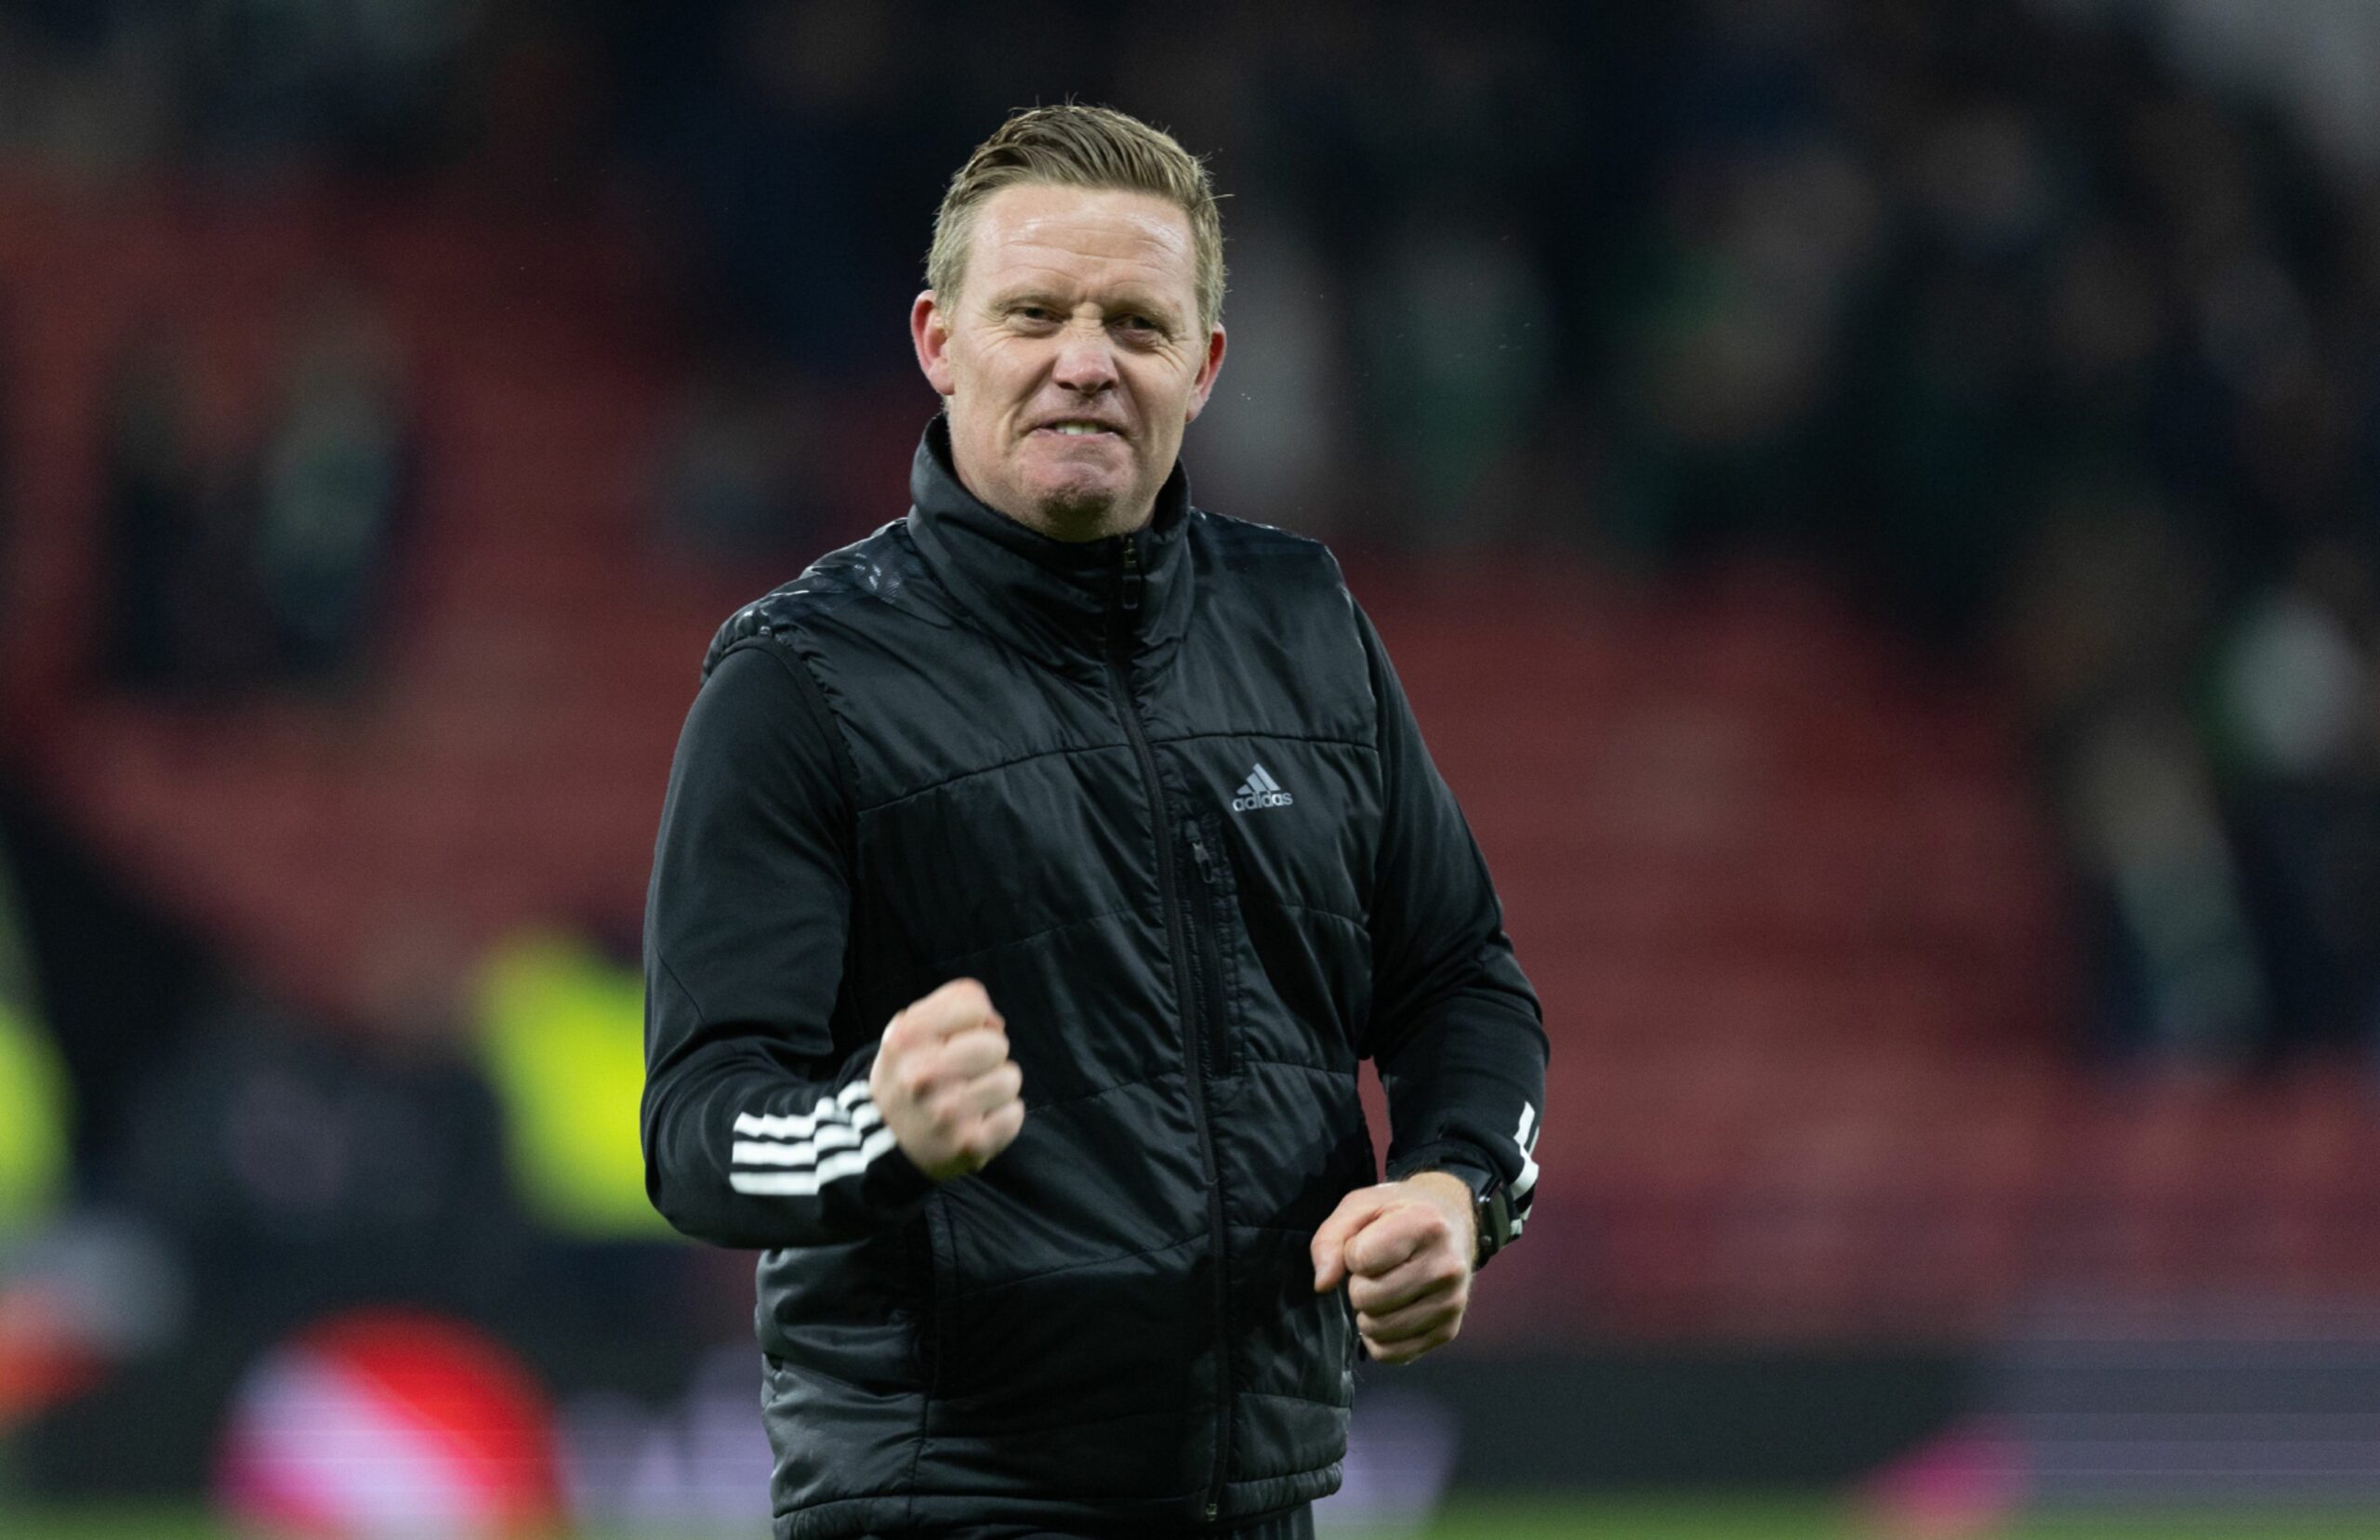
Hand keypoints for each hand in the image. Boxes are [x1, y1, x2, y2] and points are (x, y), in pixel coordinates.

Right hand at [868, 978, 1024, 1180]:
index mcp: (906, 1038)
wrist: (883, 1143)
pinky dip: (1002, 1117)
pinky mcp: (970, 1143)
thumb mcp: (908, 1031)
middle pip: (996, 1043)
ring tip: (970, 1098)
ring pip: (1009, 1079)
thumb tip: (996, 1023)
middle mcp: (922, 1075)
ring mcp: (947, 1112)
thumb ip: (951, 1006)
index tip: (959, 1037)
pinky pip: (1014, 1114)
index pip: (974, 1003)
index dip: (976, 1017)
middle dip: (987, 1055)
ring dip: (996, 1087)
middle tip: (964, 1072)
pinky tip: (976, 1121)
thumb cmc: (908, 1075)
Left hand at [1310, 1171, 1476, 1364]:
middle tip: (1376, 1269)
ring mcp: (1451, 1303)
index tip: (1369, 1242)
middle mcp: (1445, 1267)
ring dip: (1368, 1312)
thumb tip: (1323, 1285)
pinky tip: (1391, 1312)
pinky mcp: (1448, 1331)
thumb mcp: (1360, 1206)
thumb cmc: (1400, 1212)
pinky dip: (1379, 1338)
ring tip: (1384, 1288)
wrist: (1453, 1223)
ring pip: (1377, 1330)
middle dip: (1359, 1284)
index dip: (1352, 1252)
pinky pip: (1392, 1354)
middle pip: (1367, 1298)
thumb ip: (1330, 1238)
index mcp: (1426, 1225)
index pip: (1360, 1259)